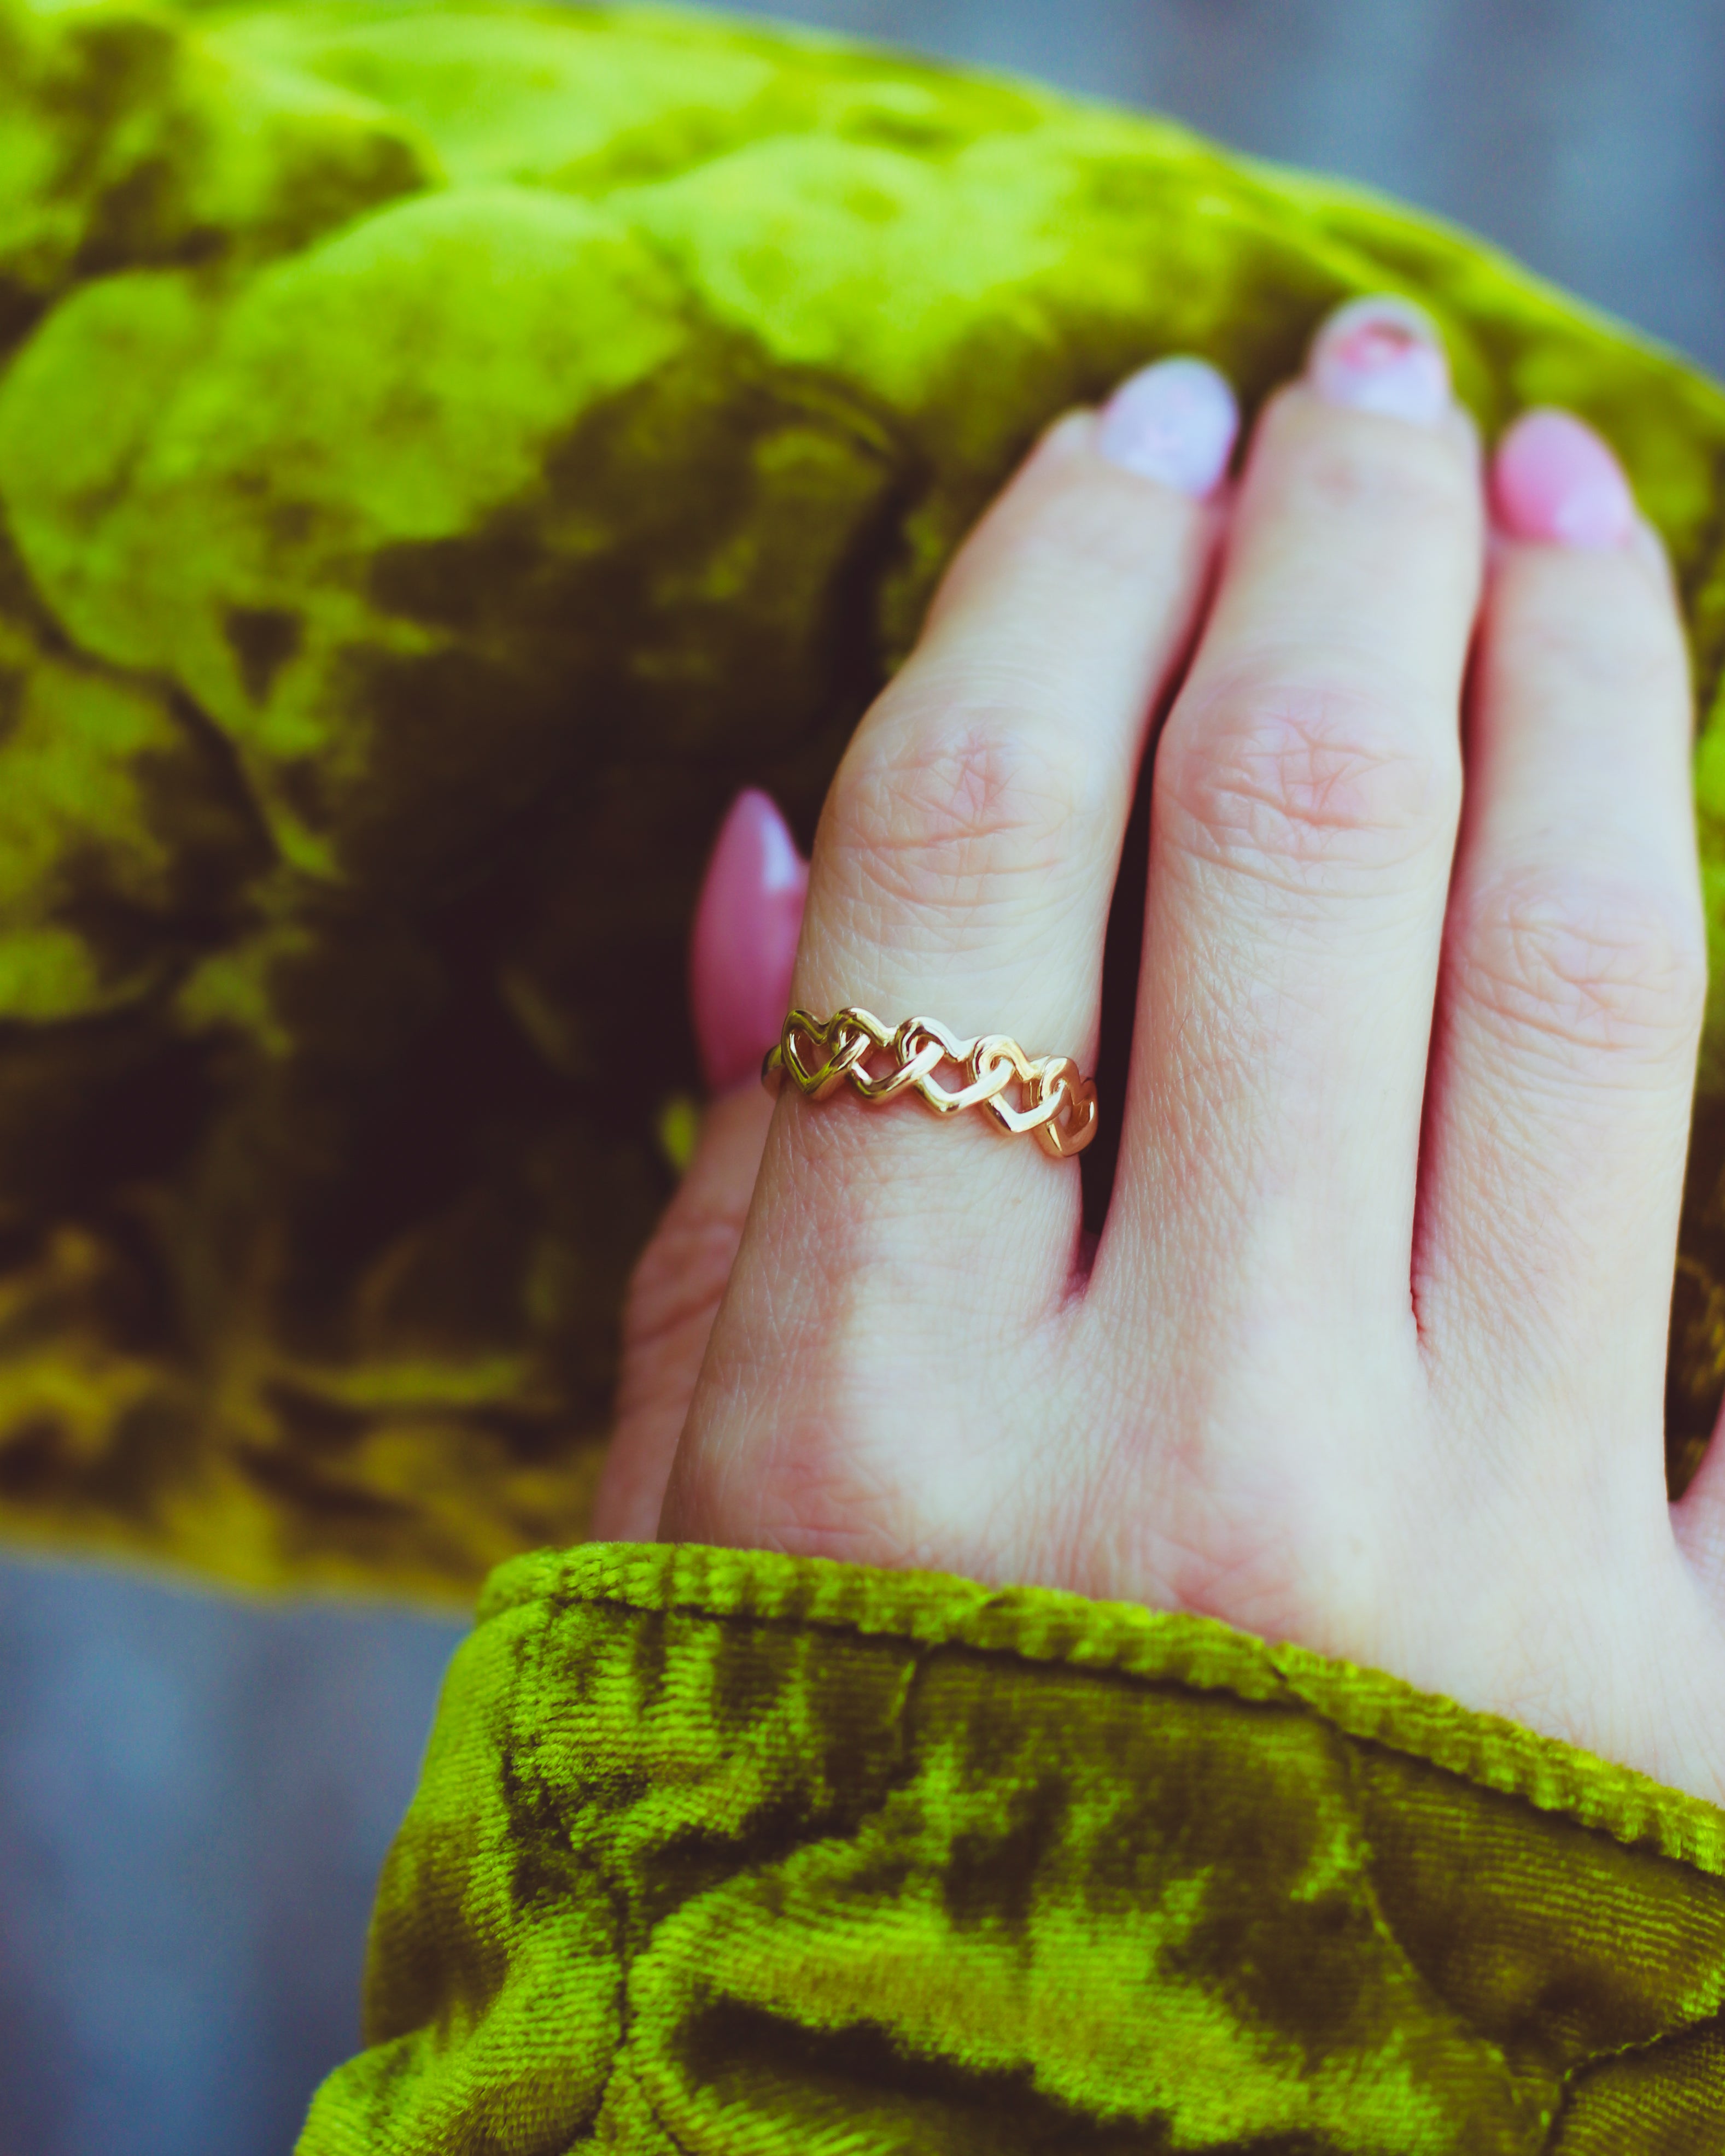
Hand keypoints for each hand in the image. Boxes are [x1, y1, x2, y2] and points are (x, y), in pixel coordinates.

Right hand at [653, 295, 1724, 1803]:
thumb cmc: (827, 1839)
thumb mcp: (683, 1543)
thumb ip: (730, 1202)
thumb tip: (773, 855)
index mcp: (868, 1444)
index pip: (974, 864)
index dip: (1054, 590)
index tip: (1126, 441)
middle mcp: (1181, 1472)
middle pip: (1293, 848)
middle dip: (1326, 553)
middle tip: (1350, 391)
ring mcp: (1474, 1568)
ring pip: (1571, 972)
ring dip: (1570, 670)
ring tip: (1547, 494)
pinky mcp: (1681, 1670)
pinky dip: (1695, 962)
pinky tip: (1661, 782)